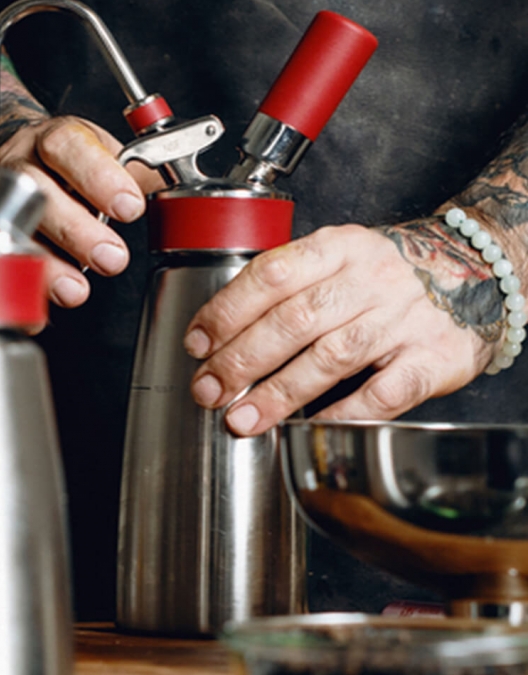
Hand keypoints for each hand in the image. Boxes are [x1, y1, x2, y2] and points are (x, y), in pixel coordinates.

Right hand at [0, 116, 163, 307]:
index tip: (129, 206)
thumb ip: (136, 173)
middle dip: (77, 230)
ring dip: (46, 265)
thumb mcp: (99, 152)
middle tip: (111, 257)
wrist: (2, 155)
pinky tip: (37, 305)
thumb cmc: (59, 161)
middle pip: (37, 193)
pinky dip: (15, 288)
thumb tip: (181, 196)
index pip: (69, 147)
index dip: (99, 176)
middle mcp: (16, 165)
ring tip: (76, 289)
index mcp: (52, 139)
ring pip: (10, 231)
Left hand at [183, 219, 501, 435]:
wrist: (477, 272)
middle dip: (242, 360)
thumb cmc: (385, 275)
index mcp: (339, 247)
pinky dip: (343, 412)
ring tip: (242, 419)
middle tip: (209, 391)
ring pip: (332, 357)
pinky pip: (383, 392)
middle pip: (294, 319)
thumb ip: (286, 285)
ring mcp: (406, 318)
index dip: (227, 311)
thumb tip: (216, 334)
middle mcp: (372, 278)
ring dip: (279, 393)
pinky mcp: (435, 357)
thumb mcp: (337, 256)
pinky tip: (310, 427)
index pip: (272, 274)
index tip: (198, 344)